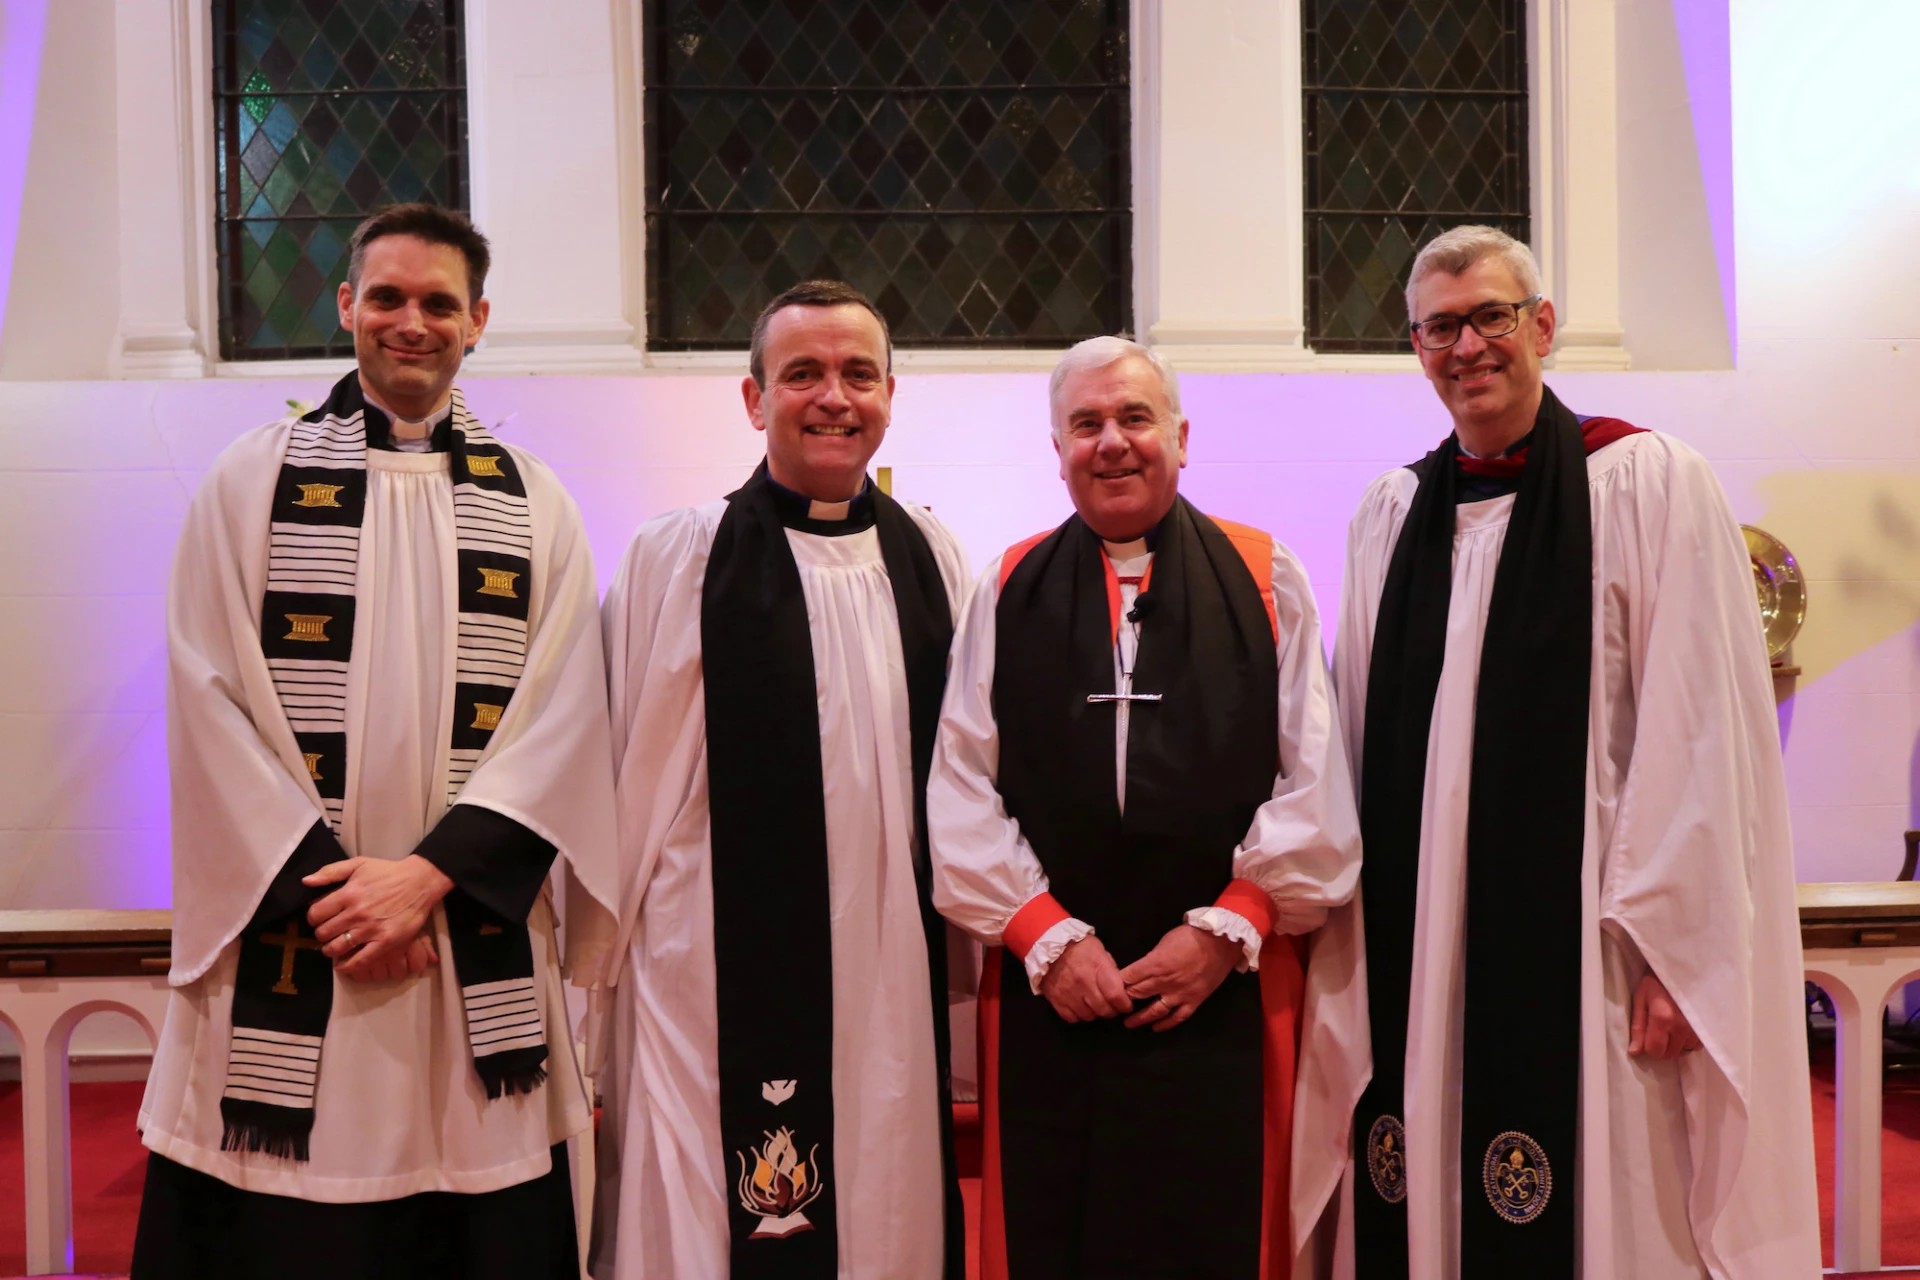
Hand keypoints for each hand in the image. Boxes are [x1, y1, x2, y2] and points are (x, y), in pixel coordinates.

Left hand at [305, 855, 454, 980]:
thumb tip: (306, 882)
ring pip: (337, 948)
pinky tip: (342, 965)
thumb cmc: (388, 873)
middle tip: (328, 933)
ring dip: (330, 950)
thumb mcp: (359, 863)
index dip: (313, 918)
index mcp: (348, 893)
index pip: (316, 914)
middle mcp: (357, 913)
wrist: (419, 882)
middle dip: (321, 934)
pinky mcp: (385, 942)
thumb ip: (330, 871)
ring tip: (333, 947)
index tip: (319, 919)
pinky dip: (347, 967)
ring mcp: (371, 929)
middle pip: (324, 933)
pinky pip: (359, 961)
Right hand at [1039, 935, 1130, 1022]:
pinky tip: (1079, 1006)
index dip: (1124, 1005)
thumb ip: (1111, 970)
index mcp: (1098, 968)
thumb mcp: (1100, 951)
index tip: (1125, 1005)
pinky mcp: (1056, 1000)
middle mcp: (1084, 983)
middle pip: (1104, 1010)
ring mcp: (1068, 993)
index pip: (1115, 995)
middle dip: (1111, 1011)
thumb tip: (1120, 988)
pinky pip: (1072, 1018)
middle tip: (1110, 1006)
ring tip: (1093, 1004)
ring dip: (1094, 1013)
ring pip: (1088, 1016)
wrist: (1049, 944)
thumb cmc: (1079, 946)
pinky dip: (1078, 1015)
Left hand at [1119, 924, 1239, 1032]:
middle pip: (1138, 994)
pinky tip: (1155, 1028)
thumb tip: (1140, 968)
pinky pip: (1178, 1016)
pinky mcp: (1194, 1000)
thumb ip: (1151, 958)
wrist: (1221, 942)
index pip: (1129, 978)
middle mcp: (1165, 982)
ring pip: (1155, 1010)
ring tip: (1128, 1024)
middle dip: (1124, 1000)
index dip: (1116, 984)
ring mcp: (1180, 993)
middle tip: (1113, 1006)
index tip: (1107, 989)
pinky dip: (1166, 1024)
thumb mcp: (1164, 942)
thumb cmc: (1191, 936)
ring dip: (1140, 1018)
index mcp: (1156, 964)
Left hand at [1628, 971, 1700, 1058]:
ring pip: (1684, 1051)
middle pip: (1670, 1054)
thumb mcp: (1641, 999)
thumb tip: (1635, 1052)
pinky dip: (1689, 1041)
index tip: (1648, 1033)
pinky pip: (1697, 1046)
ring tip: (1672, 1027)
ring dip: (1676, 1044)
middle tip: (1659, 1030)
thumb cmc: (1657, 982)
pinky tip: (1683, 1028)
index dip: (1648, 1046)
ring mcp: (1697, 1028)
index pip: (1655, 1051)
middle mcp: (1683, 1027)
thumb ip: (1637, 1027)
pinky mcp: (1707, 1028)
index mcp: (1663, 1019)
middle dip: (1662, 1046)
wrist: (1682, 969)